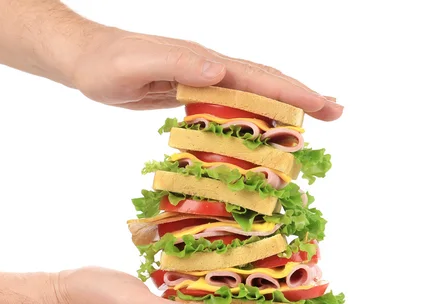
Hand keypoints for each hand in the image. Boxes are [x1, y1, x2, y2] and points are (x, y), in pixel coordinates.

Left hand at [71, 28, 342, 120]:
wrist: (86, 59)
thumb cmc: (106, 64)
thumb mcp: (137, 64)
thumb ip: (178, 63)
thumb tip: (222, 70)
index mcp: (204, 62)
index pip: (258, 77)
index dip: (292, 91)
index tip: (324, 105)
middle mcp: (210, 69)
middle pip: (265, 82)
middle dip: (301, 97)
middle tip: (336, 113)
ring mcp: (203, 80)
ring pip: (253, 93)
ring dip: (284, 106)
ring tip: (313, 120)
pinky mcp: (192, 93)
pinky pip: (233, 105)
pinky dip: (255, 114)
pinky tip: (263, 125)